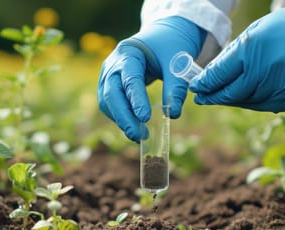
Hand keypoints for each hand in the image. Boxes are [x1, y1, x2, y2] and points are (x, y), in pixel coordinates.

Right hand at [98, 16, 204, 141]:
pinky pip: (111, 105)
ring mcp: (108, 75)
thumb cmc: (168, 46)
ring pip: (107, 102)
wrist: (159, 38)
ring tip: (139, 135)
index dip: (136, 99)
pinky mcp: (109, 86)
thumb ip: (176, 87)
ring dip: (121, 120)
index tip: (145, 117)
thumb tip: (173, 114)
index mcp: (128, 52)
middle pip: (111, 93)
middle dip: (124, 117)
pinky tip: (134, 128)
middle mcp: (112, 64)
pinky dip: (121, 118)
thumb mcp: (177, 62)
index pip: (129, 78)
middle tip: (138, 135)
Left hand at [189, 0, 284, 111]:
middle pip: (231, 94)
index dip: (205, 84)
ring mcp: (284, 87)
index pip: (219, 75)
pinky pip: (268, 106)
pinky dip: (256, 102)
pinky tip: (250, 96)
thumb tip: (210, 77)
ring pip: (249, 103)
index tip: (196, 88)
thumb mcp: (255, 32)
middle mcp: (267, 71)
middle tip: (203, 98)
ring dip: (235, 100)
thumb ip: (232, 56)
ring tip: (226, 96)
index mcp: (253, 49)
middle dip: (214, 97)